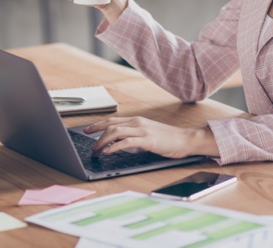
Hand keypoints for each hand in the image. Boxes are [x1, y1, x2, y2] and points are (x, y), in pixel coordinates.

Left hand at [85, 116, 217, 158]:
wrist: (185, 139)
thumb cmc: (168, 139)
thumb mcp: (148, 134)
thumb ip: (134, 136)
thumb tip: (118, 143)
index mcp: (137, 120)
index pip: (112, 120)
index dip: (98, 125)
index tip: (87, 130)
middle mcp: (138, 122)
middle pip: (111, 125)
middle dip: (97, 135)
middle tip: (90, 147)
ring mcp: (142, 130)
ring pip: (115, 132)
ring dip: (102, 142)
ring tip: (96, 151)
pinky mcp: (147, 140)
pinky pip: (126, 142)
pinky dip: (114, 147)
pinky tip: (108, 152)